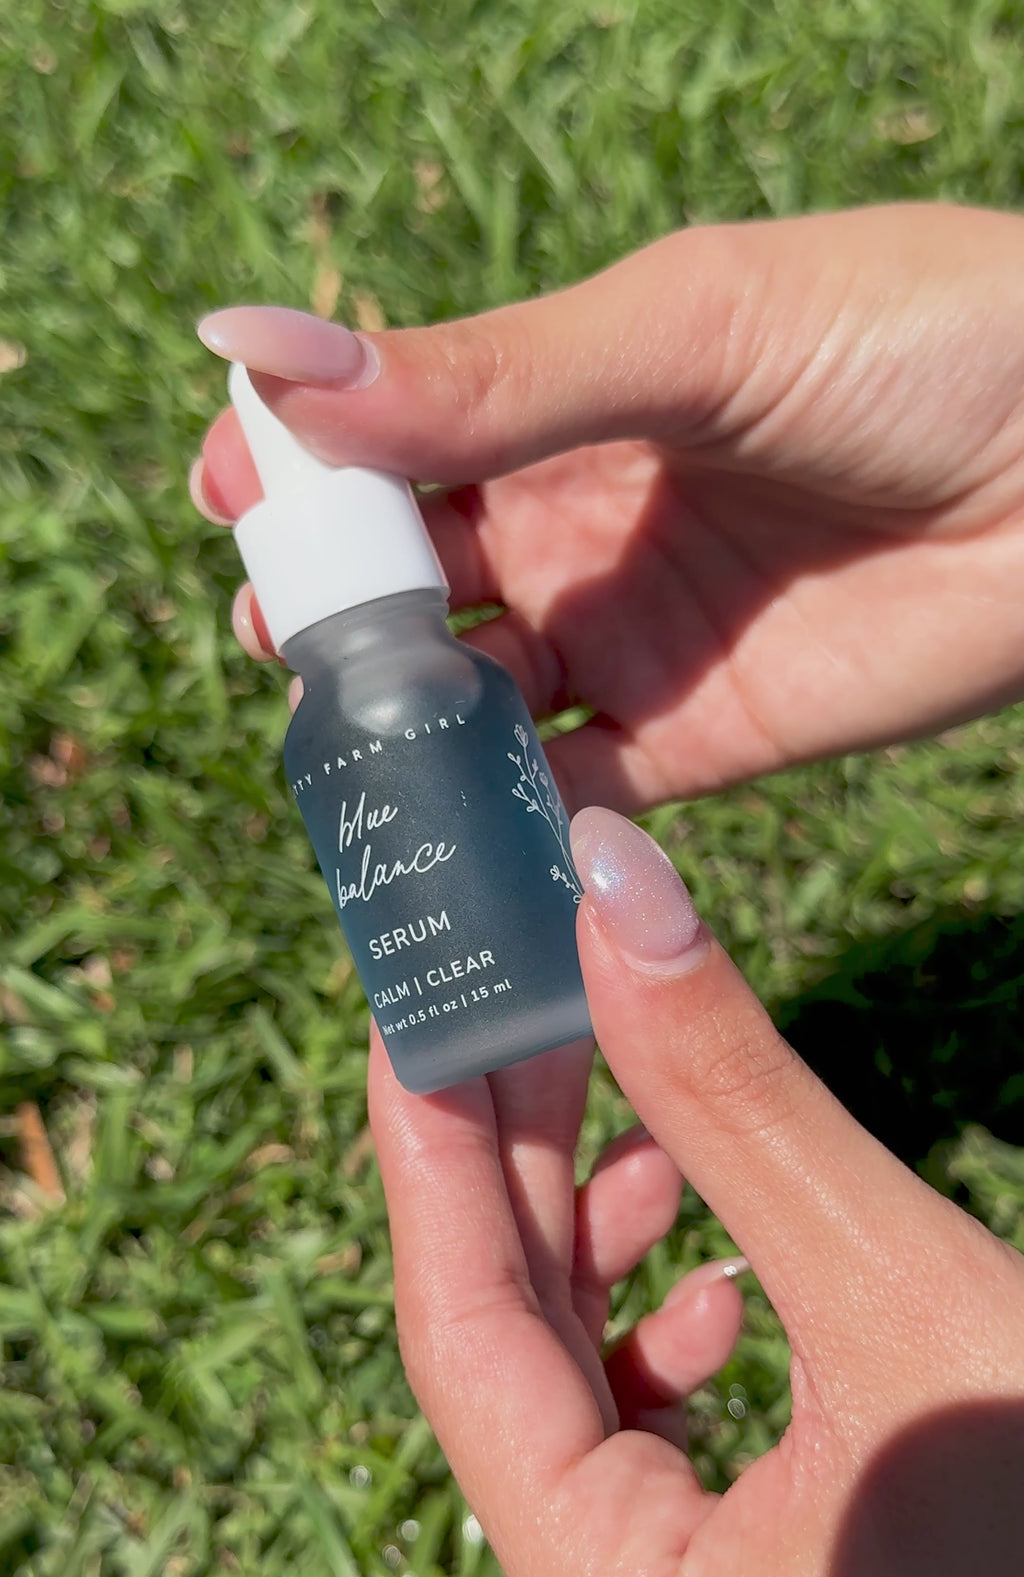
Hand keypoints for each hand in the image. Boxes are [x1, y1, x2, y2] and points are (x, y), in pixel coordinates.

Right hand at [193, 203, 1023, 810]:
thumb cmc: (906, 341)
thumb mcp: (685, 333)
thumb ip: (488, 378)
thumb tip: (260, 355)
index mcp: (563, 400)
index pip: (392, 439)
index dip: (305, 468)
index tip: (231, 494)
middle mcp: (579, 524)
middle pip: (411, 580)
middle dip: (331, 607)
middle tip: (276, 631)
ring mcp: (629, 638)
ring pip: (469, 699)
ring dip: (398, 724)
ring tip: (338, 743)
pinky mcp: (695, 743)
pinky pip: (567, 794)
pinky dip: (502, 819)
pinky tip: (446, 827)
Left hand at [369, 808, 1023, 1576]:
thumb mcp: (901, 1282)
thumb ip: (732, 1092)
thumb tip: (612, 888)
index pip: (464, 1344)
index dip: (429, 1152)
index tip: (417, 1003)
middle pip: (512, 1366)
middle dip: (519, 1173)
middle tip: (521, 1006)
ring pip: (576, 1407)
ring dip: (600, 1253)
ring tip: (640, 1123)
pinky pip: (646, 1460)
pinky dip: (662, 1342)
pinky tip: (713, 1267)